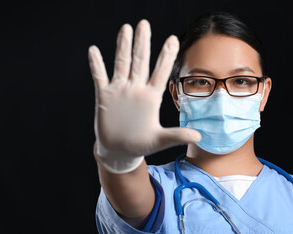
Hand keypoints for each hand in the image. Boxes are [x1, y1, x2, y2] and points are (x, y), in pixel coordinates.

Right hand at [88, 20, 200, 172]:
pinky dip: (96, 65)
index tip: (174, 39)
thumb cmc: (141, 145)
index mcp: (151, 96)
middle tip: (144, 23)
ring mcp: (120, 91)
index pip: (160, 72)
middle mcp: (136, 89)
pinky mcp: (105, 96)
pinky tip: (94, 50)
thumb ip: (176, 136)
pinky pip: (100, 77)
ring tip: (126, 28)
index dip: (166, 56)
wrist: (120, 151)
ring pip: (122, 64)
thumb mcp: (159, 140)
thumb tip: (199, 136)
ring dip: (123, 46)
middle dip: (142, 43)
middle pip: (140, 61)